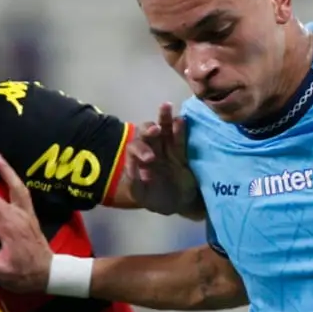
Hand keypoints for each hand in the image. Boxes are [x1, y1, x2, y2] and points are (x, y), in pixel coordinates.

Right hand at [0, 150, 53, 292]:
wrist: (50, 274)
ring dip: (5, 169)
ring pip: (16, 185)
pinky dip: (13, 180)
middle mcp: (18, 215)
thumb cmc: (25, 275)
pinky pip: (21, 192)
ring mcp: (26, 214)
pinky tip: (8, 175)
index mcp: (9, 226)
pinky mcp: (30, 216)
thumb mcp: (2, 274)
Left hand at [126, 102, 202, 217]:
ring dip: (164, 118)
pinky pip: (179, 138)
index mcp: (138, 161)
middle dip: (150, 129)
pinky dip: (179, 129)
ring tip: (167, 106)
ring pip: (164, 129)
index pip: (134, 148)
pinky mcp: (181, 152)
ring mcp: (166, 149)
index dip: (140, 149)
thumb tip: (131, 165)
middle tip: (156, 130)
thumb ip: (134, 183)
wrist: (179, 205)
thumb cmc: (157, 200)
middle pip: (148, 133)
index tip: (150, 158)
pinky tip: (181, 120)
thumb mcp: (142, 196)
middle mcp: (151, 150)